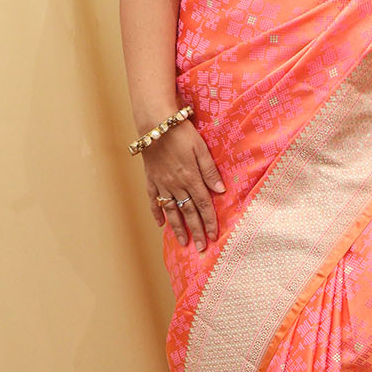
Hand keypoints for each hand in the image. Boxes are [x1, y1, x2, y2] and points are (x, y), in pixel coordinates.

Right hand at [142, 121, 223, 251]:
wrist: (155, 124)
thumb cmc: (181, 133)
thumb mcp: (201, 148)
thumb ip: (209, 170)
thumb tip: (220, 191)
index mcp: (191, 178)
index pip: (203, 205)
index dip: (209, 221)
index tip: (215, 236)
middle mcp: (176, 185)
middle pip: (188, 212)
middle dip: (196, 231)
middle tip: (201, 248)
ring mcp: (162, 183)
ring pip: (171, 211)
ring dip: (177, 228)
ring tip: (183, 242)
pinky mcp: (151, 179)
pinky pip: (153, 200)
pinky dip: (156, 212)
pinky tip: (160, 224)